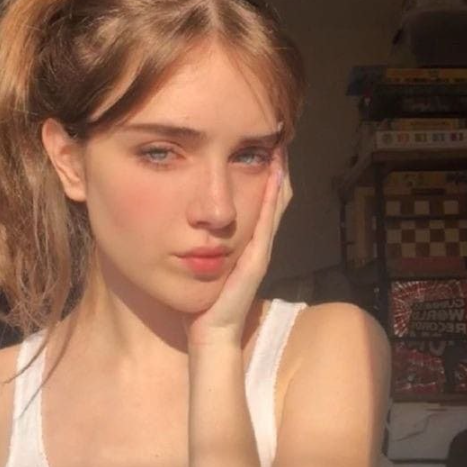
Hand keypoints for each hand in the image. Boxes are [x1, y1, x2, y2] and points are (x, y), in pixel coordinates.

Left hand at [182, 144, 292, 347]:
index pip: (259, 199)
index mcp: (245, 240)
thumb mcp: (200, 263)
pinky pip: (267, 223)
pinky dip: (272, 198)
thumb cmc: (201, 300)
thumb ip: (199, 243)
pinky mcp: (257, 260)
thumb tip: (186, 220)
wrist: (209, 333)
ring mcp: (260, 250)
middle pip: (274, 196)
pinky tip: (275, 174)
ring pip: (276, 204)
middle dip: (276, 165)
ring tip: (281, 145)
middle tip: (278, 134)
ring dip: (280, 174)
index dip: (263, 171)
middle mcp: (258, 242)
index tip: (259, 142)